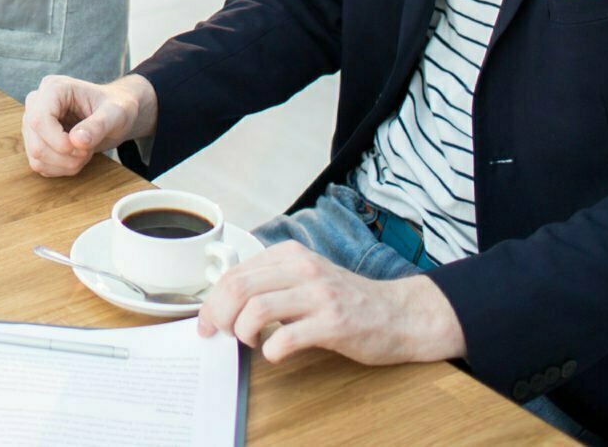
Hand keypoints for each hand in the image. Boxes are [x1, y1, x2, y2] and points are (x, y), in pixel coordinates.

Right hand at [22, 73, 155, 176]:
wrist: (114, 113)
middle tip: (88, 151)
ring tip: (84, 153)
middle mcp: (37, 103)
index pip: (39, 119)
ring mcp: (33, 122)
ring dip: (64, 164)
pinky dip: (60, 168)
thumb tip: (77, 141)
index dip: (58, 141)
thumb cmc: (116, 107)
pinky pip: (39, 164)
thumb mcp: (115, 113)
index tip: (83, 149)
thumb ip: (98, 125)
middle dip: (65, 156)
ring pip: (36, 156)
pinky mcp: (36, 139)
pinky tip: (76, 158)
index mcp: (54, 88)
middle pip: (35, 142)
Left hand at [198, 241, 465, 364]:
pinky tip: (276, 354)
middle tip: (219, 335)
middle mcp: (302, 268)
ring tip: (250, 342)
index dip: (212, 301)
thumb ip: (272, 282)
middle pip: (238, 288)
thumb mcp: (306, 277)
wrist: (400, 314)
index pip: (234, 273)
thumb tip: (226, 303)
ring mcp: (319, 295)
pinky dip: (271, 351)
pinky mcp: (333, 323)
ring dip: (242, 332)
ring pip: (256, 309)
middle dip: (218, 316)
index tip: (207, 322)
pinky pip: (287, 338)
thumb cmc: (348, 300)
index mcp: (290, 255)